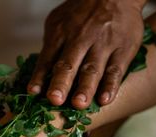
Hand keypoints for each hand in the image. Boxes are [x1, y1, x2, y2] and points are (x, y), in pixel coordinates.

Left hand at [28, 0, 144, 108]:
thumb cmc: (81, 12)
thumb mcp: (59, 21)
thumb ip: (50, 44)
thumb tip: (40, 72)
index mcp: (61, 33)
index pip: (48, 58)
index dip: (40, 76)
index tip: (33, 92)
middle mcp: (80, 39)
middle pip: (69, 64)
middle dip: (61, 83)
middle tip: (55, 100)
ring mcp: (102, 45)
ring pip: (92, 69)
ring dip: (85, 88)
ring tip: (79, 104)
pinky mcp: (122, 49)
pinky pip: (115, 69)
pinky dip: (111, 85)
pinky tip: (105, 100)